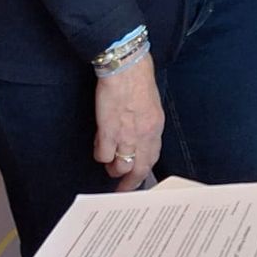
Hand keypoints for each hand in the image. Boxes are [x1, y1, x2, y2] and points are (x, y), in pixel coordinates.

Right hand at [94, 54, 162, 191]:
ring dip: (113, 167)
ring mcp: (127, 134)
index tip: (137, 180)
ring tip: (108, 160)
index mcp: (156, 127)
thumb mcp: (151, 107)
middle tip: (121, 189)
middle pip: (139, 169)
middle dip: (130, 183)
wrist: (126, 67)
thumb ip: (146, 127)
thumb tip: (137, 142)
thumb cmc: (138, 80)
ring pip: (120, 166)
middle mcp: (144, 134)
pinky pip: (103, 156)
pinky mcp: (108, 131)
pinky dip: (101, 154)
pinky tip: (100, 145)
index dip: (144, 173)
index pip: (152, 159)